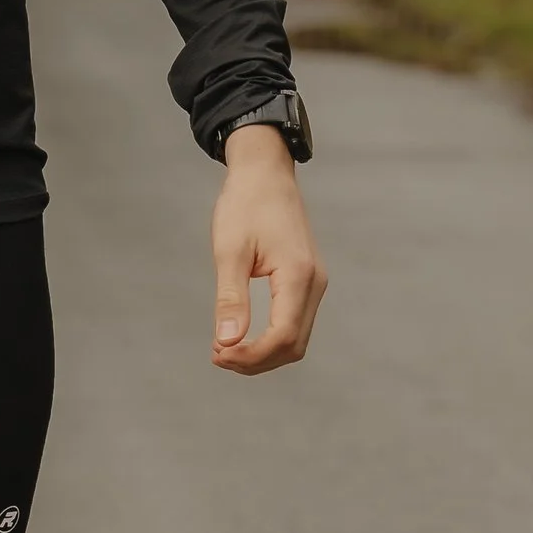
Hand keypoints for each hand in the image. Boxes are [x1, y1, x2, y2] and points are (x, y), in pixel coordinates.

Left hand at [210, 126, 325, 374]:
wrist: (265, 172)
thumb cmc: (246, 203)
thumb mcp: (230, 250)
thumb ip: (231, 299)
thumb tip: (228, 341)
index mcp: (299, 274)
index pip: (283, 336)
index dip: (251, 356)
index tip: (217, 354)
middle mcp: (315, 283)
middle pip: (294, 345)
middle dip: (256, 360)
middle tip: (217, 355)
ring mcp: (314, 283)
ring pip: (297, 339)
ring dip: (264, 353)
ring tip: (226, 349)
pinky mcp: (306, 281)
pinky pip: (294, 322)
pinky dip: (271, 338)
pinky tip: (242, 335)